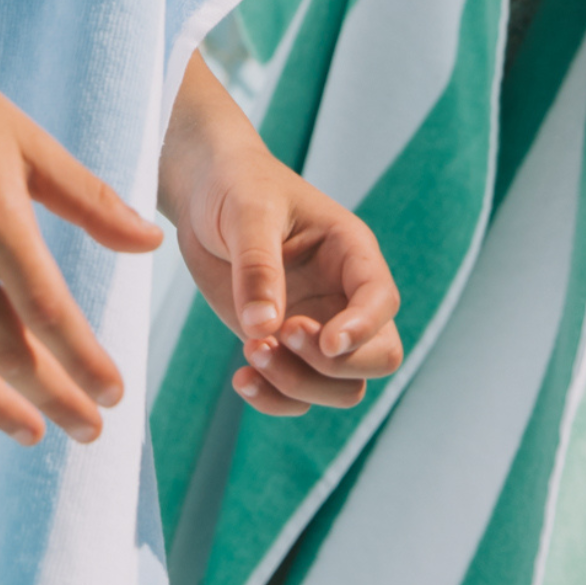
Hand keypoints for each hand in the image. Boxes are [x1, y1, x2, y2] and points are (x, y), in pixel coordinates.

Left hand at [161, 57, 402, 417]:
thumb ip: (258, 266)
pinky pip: (298, 394)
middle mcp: (343, 295)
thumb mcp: (248, 213)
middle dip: (333, 365)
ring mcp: (316, 324)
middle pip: (378, 356)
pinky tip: (243, 379)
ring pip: (341, 387)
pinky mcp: (284, 346)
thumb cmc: (238, 185)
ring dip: (299, 384)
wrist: (204, 193)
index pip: (381, 301)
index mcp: (350, 252)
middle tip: (280, 335)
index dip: (364, 329)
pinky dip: (275, 399)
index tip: (325, 341)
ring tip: (250, 352)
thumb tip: (264, 327)